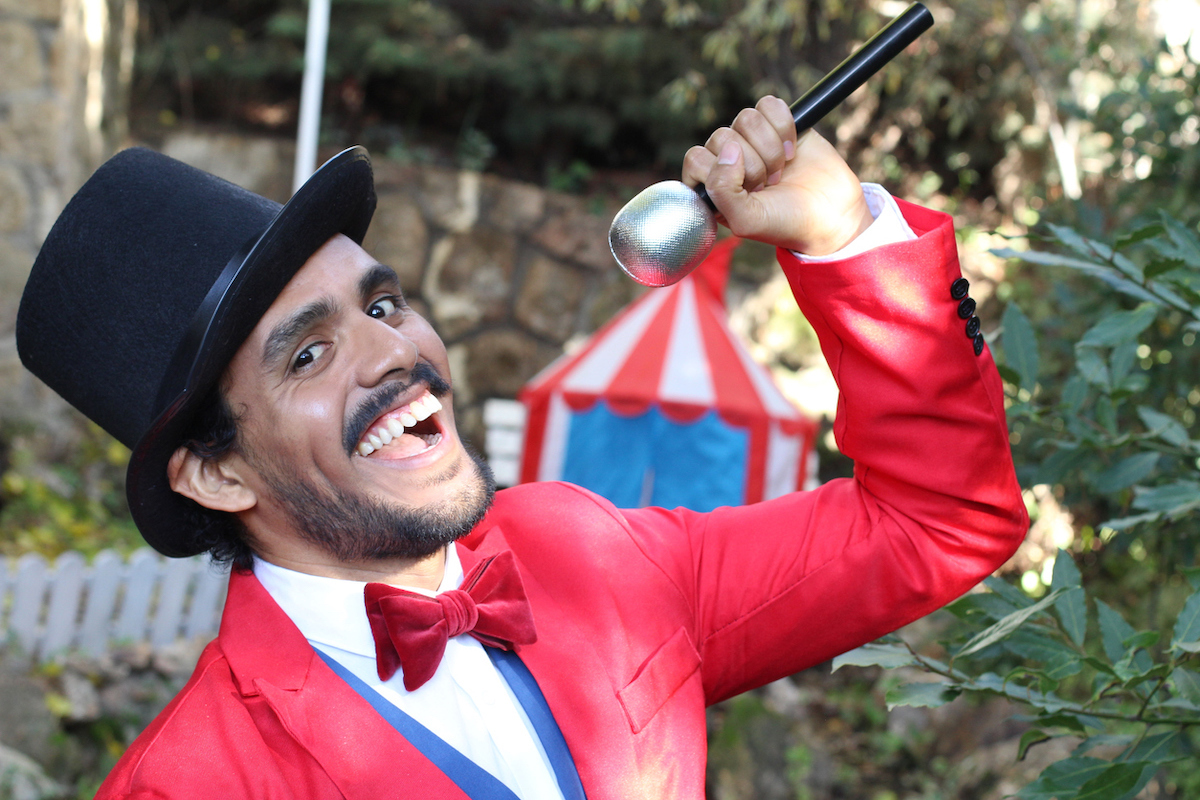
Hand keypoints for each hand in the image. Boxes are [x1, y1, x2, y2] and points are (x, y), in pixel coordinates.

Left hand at [682, 96, 873, 255]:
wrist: (831, 214)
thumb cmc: (785, 222)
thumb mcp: (746, 220)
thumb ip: (722, 191)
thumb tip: (728, 149)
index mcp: (711, 186)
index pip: (696, 159)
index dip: (723, 173)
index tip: (747, 193)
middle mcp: (727, 160)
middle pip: (722, 136)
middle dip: (753, 165)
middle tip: (768, 185)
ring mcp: (752, 140)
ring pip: (746, 118)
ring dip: (770, 148)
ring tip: (780, 170)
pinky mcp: (777, 124)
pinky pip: (769, 105)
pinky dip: (784, 126)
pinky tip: (792, 150)